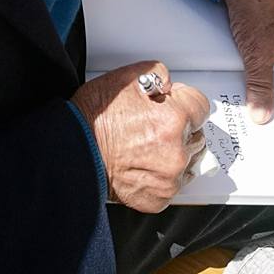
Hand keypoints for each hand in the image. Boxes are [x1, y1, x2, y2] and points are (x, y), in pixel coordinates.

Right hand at [71, 61, 209, 212]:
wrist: (72, 150)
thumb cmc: (94, 117)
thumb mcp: (128, 77)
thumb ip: (159, 75)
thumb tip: (170, 85)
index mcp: (173, 118)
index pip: (201, 106)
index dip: (184, 101)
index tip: (172, 103)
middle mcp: (176, 151)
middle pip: (196, 135)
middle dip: (180, 127)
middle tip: (153, 124)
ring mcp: (168, 178)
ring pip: (187, 161)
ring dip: (174, 153)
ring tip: (146, 145)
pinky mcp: (158, 198)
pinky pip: (172, 185)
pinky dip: (161, 176)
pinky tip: (143, 164)